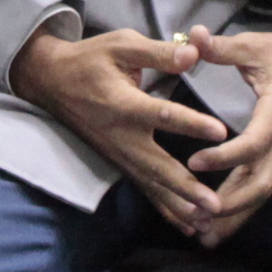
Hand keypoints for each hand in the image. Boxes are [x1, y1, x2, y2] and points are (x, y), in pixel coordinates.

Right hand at [11, 25, 229, 226]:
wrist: (51, 81)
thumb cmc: (90, 59)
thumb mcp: (121, 44)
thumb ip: (158, 52)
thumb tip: (194, 53)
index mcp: (124, 103)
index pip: (161, 114)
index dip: (191, 123)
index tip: (220, 132)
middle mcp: (121, 135)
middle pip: (157, 165)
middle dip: (186, 186)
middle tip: (214, 203)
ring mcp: (118, 154)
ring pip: (152, 185)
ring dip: (179, 205)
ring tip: (207, 221)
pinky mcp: (119, 163)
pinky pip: (144, 190)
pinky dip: (166, 210)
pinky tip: (189, 226)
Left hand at [177, 27, 271, 245]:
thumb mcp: (256, 45)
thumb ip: (222, 47)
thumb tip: (190, 35)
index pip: (254, 144)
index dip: (225, 157)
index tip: (193, 163)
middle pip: (262, 184)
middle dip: (230, 205)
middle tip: (196, 218)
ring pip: (262, 191)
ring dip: (235, 215)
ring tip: (203, 236)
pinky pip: (261, 185)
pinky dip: (240, 205)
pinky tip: (217, 221)